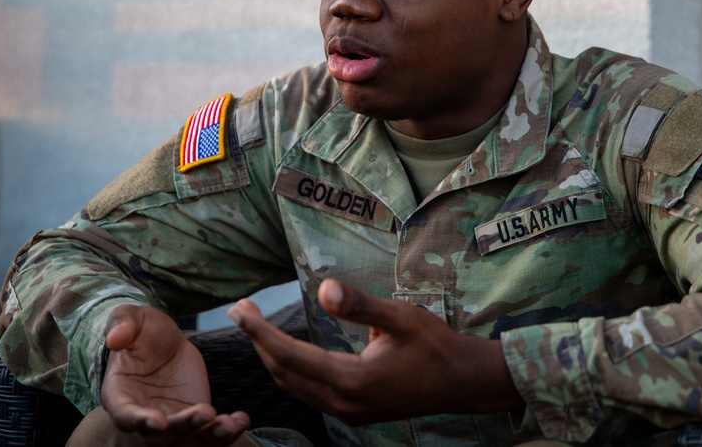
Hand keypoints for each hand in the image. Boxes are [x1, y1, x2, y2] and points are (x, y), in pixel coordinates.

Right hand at [100, 305, 249, 444]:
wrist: (164, 341)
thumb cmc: (141, 332)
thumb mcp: (132, 318)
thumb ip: (122, 324)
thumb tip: (114, 338)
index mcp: (120, 397)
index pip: (127, 416)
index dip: (140, 421)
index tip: (158, 422)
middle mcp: (144, 417)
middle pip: (161, 436)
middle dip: (183, 427)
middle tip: (205, 413)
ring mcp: (171, 421)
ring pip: (187, 440)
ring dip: (208, 437)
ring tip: (229, 424)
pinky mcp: (194, 418)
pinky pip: (209, 432)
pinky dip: (225, 432)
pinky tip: (240, 420)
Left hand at [227, 279, 521, 424]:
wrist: (463, 382)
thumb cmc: (435, 345)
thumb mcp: (401, 316)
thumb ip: (360, 305)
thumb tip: (323, 289)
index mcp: (352, 380)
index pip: (291, 356)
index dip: (260, 333)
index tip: (238, 311)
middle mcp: (344, 403)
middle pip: (285, 372)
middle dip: (258, 341)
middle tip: (241, 310)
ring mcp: (348, 413)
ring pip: (294, 386)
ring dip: (271, 356)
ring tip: (255, 326)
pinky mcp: (354, 413)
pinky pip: (309, 392)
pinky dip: (290, 369)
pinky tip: (286, 350)